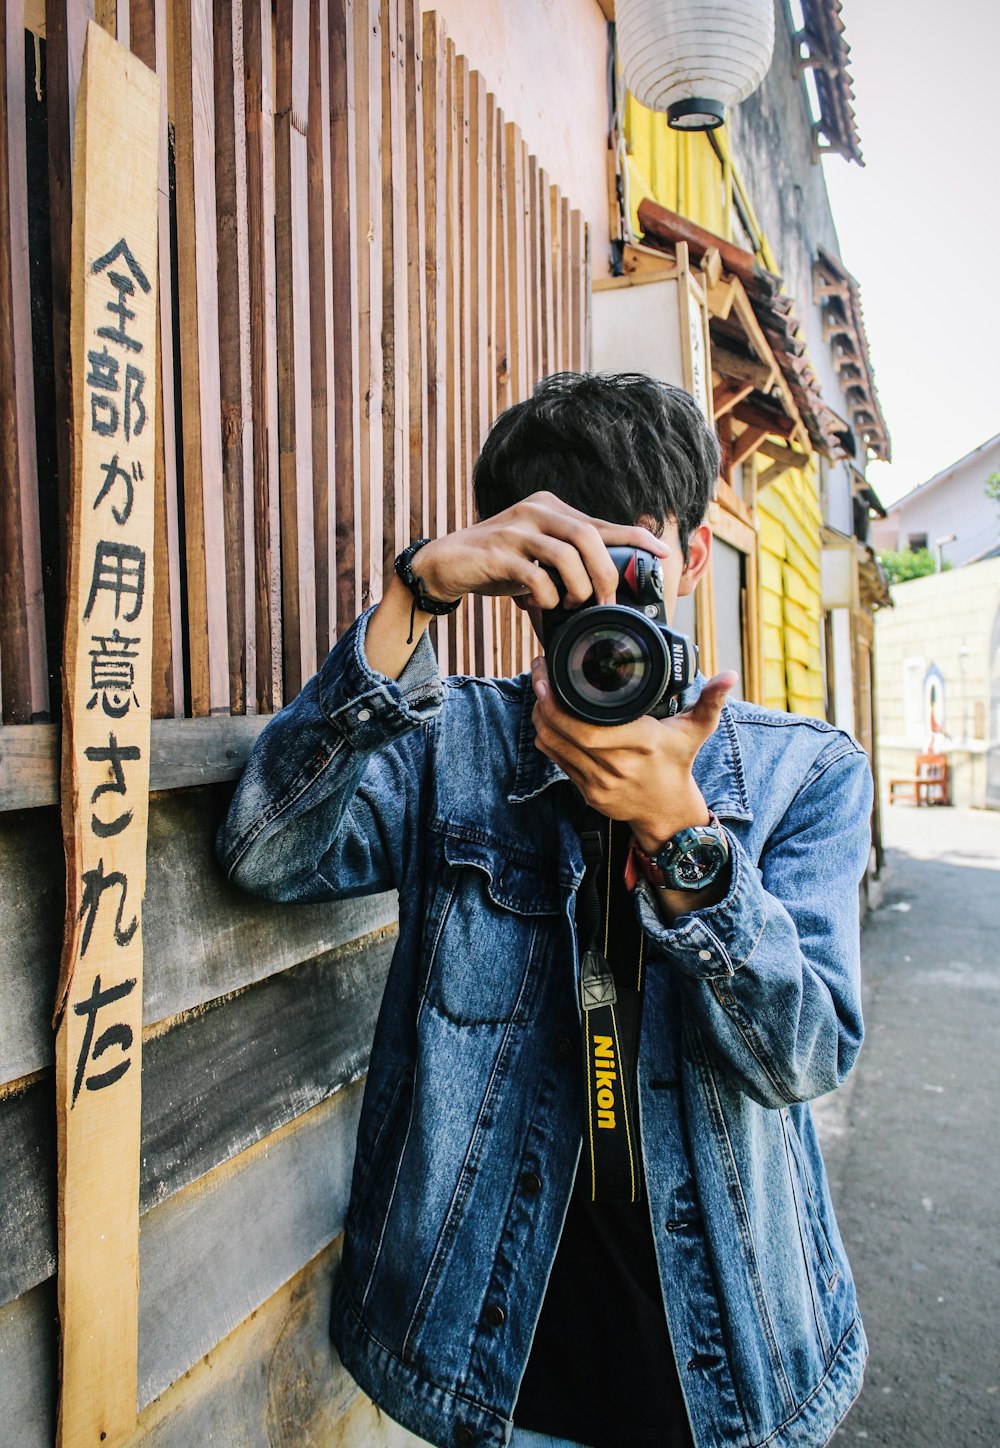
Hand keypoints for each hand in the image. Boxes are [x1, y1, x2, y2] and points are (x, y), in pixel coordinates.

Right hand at [410, 492, 671, 607]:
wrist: (445, 565)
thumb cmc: (498, 566)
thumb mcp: (537, 558)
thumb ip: (567, 564)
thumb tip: (606, 588)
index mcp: (552, 507)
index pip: (602, 522)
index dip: (635, 537)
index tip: (662, 553)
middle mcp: (537, 509)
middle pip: (590, 536)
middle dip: (606, 574)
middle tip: (607, 602)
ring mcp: (517, 527)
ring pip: (567, 554)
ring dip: (578, 587)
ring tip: (572, 605)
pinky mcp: (498, 550)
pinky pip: (536, 576)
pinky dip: (547, 597)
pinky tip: (542, 606)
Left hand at [530, 658, 737, 850]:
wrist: (668, 812)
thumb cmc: (677, 764)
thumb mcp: (696, 730)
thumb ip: (710, 700)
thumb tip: (730, 676)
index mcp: (641, 743)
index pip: (588, 728)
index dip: (560, 704)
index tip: (551, 676)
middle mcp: (617, 765)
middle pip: (563, 734)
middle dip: (543, 704)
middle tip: (538, 676)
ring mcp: (598, 782)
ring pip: (553, 747)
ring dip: (540, 720)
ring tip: (539, 693)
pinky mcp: (586, 792)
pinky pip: (556, 761)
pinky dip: (547, 738)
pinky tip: (545, 719)